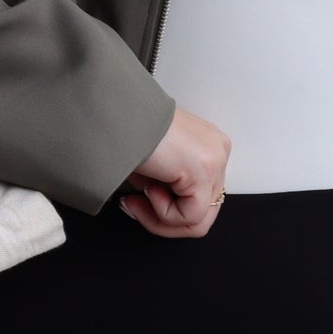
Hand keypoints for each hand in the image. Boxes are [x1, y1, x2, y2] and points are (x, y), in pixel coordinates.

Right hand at [116, 106, 231, 238]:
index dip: (163, 211)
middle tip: (133, 206)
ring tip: (136, 200)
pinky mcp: (205, 170)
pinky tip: (147, 189)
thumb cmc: (125, 128)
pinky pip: (190, 216)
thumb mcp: (153, 164)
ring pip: (198, 221)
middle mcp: (217, 151)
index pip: (198, 198)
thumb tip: (158, 212)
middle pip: (202, 214)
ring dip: (159, 219)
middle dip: (163, 221)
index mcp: (207, 145)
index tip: (133, 201)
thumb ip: (165, 186)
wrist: (115, 112)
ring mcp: (215, 160)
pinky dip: (162, 212)